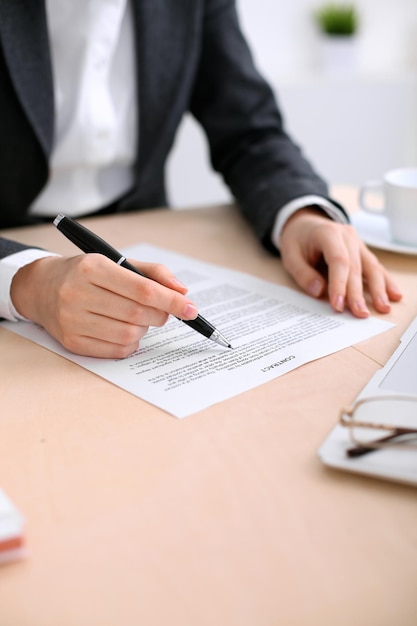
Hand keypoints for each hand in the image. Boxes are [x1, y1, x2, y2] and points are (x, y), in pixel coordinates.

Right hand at [10, 254, 197, 357]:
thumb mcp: (115, 262)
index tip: (191, 309)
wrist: (40, 288)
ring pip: (130, 334)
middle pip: (138, 314)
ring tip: (138, 318)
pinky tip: (125, 330)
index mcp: (92, 268)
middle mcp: (78, 294)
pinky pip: (117, 350)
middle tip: (163, 312)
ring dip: (145, 329)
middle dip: (161, 315)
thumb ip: (153, 273)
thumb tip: (182, 292)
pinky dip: (131, 342)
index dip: (171, 301)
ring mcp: (72, 321)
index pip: (142, 289)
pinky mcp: (72, 343)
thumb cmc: (85, 274)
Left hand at [279, 208, 401, 316]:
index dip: (339, 284)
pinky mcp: (362, 251)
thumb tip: (319, 291)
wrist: (305, 223)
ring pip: (370, 267)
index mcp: (328, 233)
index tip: (338, 305)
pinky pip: (375, 267)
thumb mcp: (290, 256)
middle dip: (358, 293)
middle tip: (360, 314)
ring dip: (378, 289)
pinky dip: (385, 281)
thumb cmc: (297, 240)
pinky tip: (393, 294)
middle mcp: (347, 236)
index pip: (338, 260)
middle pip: (356, 267)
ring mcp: (357, 243)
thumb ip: (303, 274)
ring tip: (383, 308)